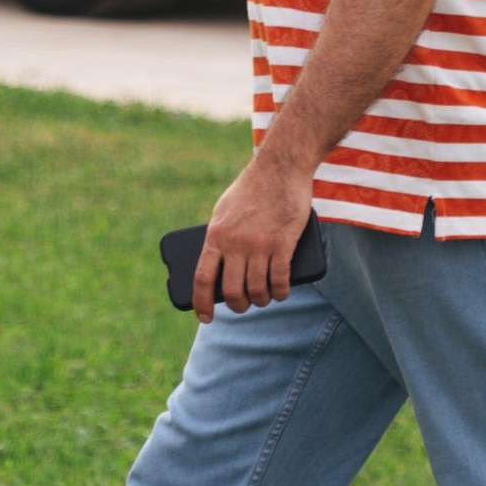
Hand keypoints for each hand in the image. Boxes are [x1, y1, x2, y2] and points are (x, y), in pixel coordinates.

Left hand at [194, 150, 317, 320]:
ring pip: (257, 289)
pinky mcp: (283, 243)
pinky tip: (281, 292)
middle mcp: (235, 243)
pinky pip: (280, 280)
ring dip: (261, 300)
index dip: (201, 303)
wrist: (280, 167)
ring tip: (264, 298)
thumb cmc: (251, 188)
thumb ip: (219, 236)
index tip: (204, 319)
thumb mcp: (224, 211)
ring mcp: (260, 244)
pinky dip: (280, 292)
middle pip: (232, 291)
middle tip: (244, 305)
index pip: (202, 279)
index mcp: (215, 235)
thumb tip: (217, 264)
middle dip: (238, 306)